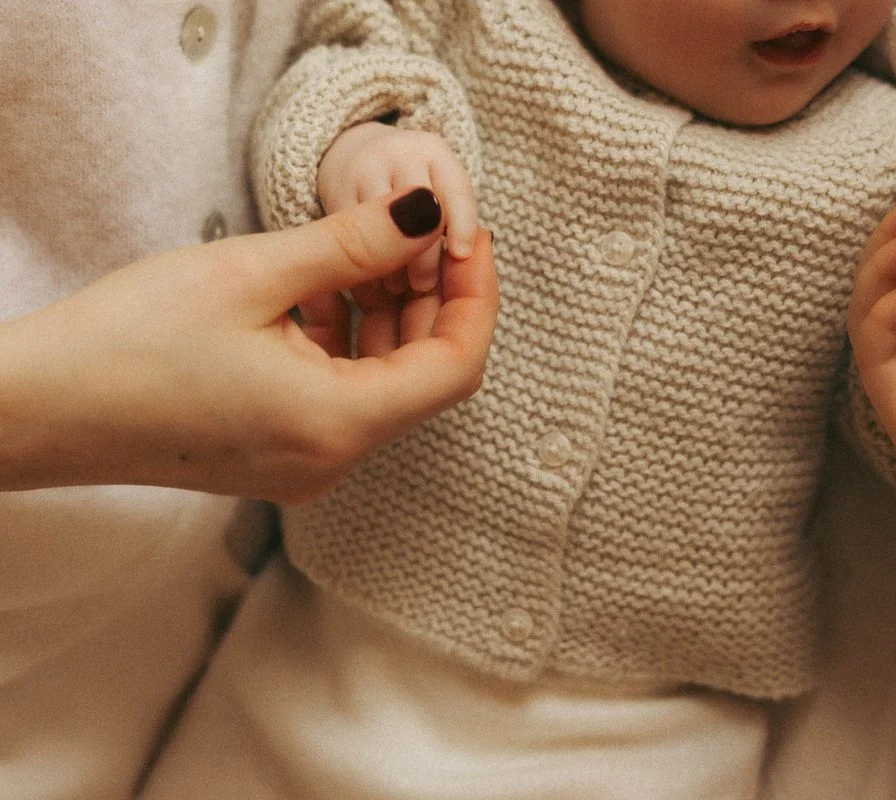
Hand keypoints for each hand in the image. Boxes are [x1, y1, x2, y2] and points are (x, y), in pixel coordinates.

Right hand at [0, 188, 498, 503]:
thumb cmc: (129, 341)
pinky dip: (347, 343)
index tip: (468, 238)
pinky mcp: (276, 456)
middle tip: (418, 232)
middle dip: (432, 300)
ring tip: (365, 250)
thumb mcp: (254, 274)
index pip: (456, 366)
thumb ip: (356, 243)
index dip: (476, 297)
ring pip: (382, 384)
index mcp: (338, 424)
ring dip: (386, 317)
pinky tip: (320, 290)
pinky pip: (340, 397)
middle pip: (423, 377)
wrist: (37, 408)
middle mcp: (332, 460)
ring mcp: (305, 466)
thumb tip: (430, 215)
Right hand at [318, 122, 477, 295]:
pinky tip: (367, 285)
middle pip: (415, 206)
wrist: (360, 154)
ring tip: (395, 290)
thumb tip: (466, 263)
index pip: (455, 188)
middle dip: (423, 254)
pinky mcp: (333, 189)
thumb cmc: (414, 183)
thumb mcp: (439, 188)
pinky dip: (359, 264)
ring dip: (388, 263)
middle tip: (424, 287)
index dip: (461, 223)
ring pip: (379, 220)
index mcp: (434, 153)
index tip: (460, 256)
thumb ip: (453, 220)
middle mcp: (399, 153)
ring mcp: (363, 166)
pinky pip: (347, 231)